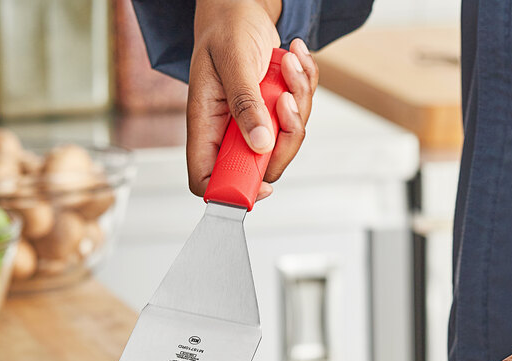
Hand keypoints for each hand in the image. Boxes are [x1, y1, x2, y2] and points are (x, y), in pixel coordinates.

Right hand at [188, 0, 318, 200]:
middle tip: (286, 101)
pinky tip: (294, 62)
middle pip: (258, 168)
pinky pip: (298, 119)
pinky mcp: (272, 114)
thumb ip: (245, 104)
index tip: (261, 184)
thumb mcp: (233, 60)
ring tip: (289, 65)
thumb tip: (260, 144)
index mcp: (205, 125)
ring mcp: (252, 125)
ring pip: (284, 143)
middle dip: (284, 138)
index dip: (231, 191)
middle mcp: (227, 132)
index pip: (206, 179)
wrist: (242, 8)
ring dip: (299, 103)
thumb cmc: (226, 28)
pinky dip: (305, 89)